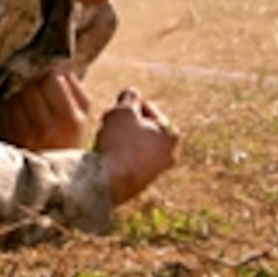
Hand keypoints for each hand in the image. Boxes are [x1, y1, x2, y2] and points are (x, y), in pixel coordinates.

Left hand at [0, 70, 90, 151]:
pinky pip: (6, 110)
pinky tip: (22, 118)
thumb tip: (58, 67)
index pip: (52, 78)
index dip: (51, 75)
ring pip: (16, 96)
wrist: (54, 179)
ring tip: (32, 108)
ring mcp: (26, 134)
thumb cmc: (69, 142)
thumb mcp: (83, 118)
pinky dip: (12, 109)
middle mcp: (47, 127)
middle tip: (41, 95)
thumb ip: (74, 89)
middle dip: (35, 86)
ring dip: (22, 97)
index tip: (52, 81)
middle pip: (32, 85)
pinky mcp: (10, 139)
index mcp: (71, 120)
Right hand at [94, 88, 179, 205]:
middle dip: (125, 124)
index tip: (113, 112)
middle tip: (109, 124)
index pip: (147, 108)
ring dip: (121, 139)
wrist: (108, 180)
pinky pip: (129, 160)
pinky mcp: (142, 183)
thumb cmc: (120, 142)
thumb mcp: (123, 111)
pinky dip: (119, 155)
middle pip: (142, 127)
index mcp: (170, 134)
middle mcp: (169, 154)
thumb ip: (130, 97)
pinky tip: (107, 155)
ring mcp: (156, 171)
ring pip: (136, 144)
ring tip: (106, 139)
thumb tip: (132, 93)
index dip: (126, 106)